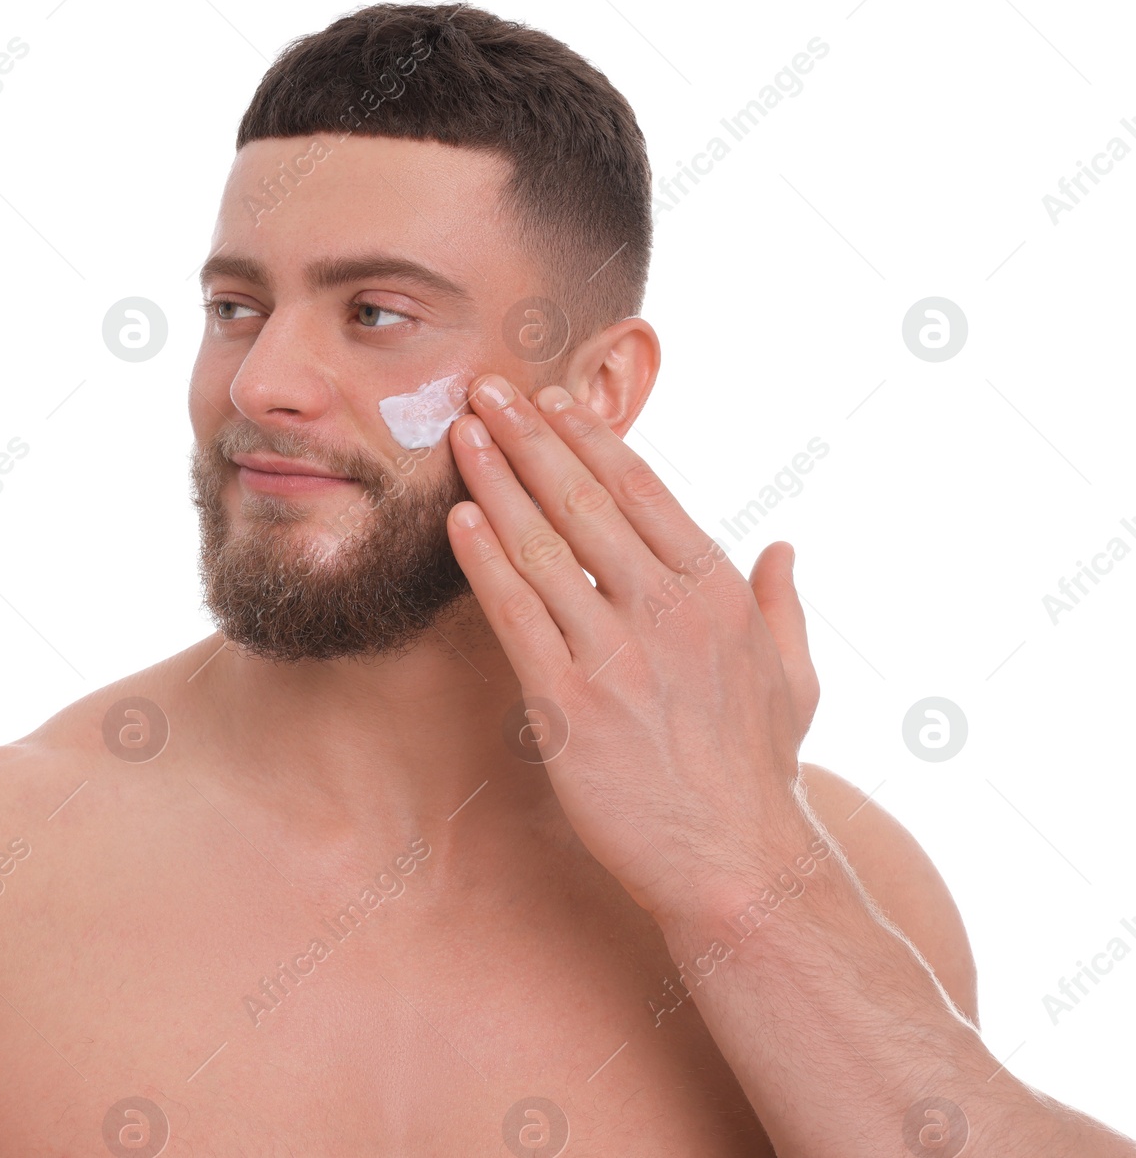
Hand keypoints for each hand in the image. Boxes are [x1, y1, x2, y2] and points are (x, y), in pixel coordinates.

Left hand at [445, 373, 820, 920]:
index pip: (643, 491)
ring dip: (497, 482)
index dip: (591, 440)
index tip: (554, 400)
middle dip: (530, 438)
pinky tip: (458, 521)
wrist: (735, 864)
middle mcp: (668, 611)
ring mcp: (617, 655)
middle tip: (487, 389)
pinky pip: (517, 616)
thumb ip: (785, 605)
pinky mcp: (569, 704)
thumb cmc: (758, 773)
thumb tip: (786, 547)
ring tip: (460, 435)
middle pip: (584, 502)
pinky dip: (484, 563)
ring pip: (544, 548)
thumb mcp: (794, 679)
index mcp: (718, 593)